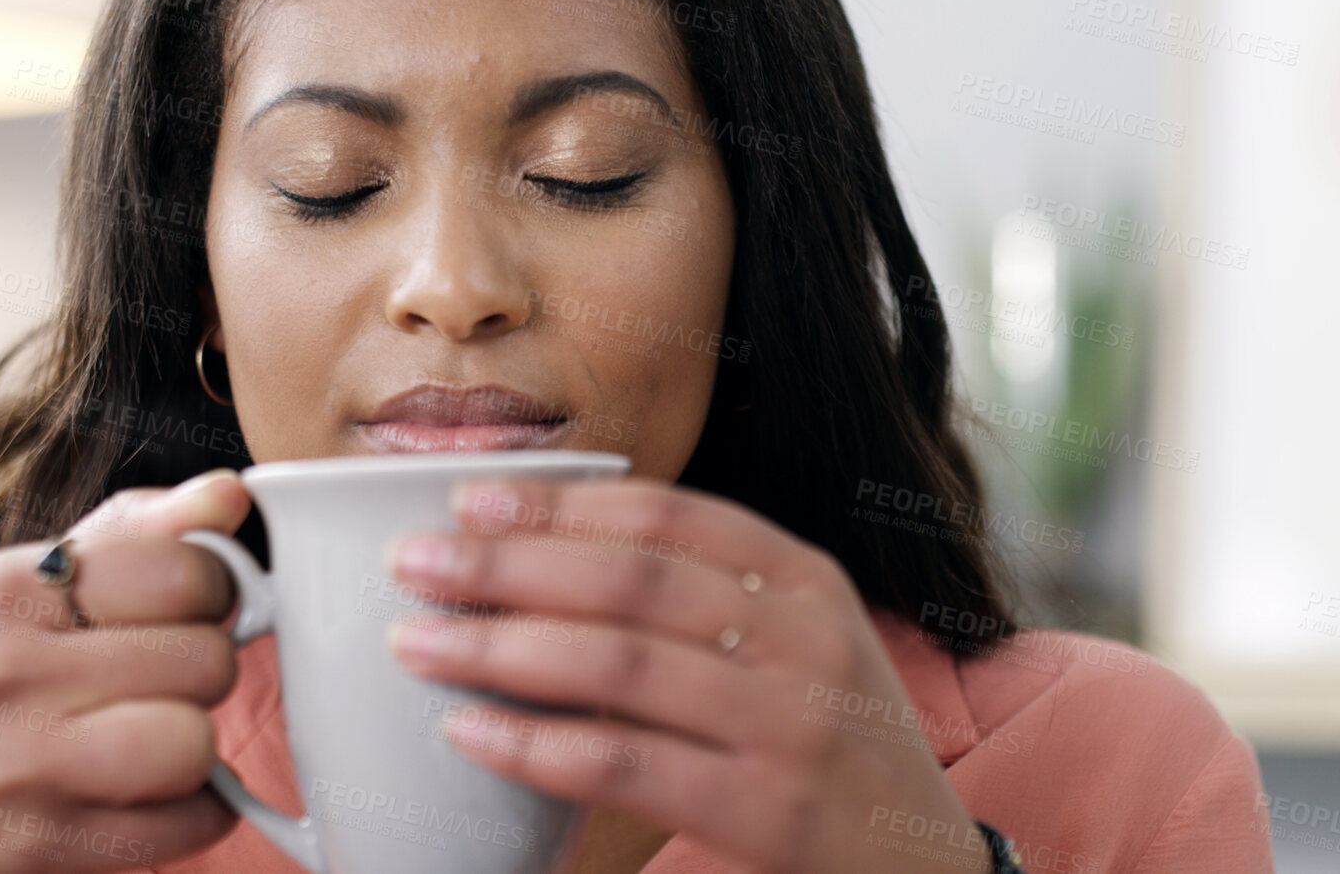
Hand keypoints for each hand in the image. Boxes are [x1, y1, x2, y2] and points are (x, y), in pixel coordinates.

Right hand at [0, 469, 251, 873]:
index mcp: (5, 589)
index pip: (185, 569)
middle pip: (206, 658)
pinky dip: (188, 816)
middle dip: (199, 678)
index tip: (174, 616)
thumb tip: (227, 494)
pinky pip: (193, 821)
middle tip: (146, 690)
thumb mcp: (21, 596)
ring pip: (199, 741)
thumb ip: (132, 535)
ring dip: (194, 753)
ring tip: (144, 746)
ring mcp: (20, 765)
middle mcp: (4, 671)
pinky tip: (134, 801)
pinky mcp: (45, 845)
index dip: (207, 596)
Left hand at [382, 476, 997, 873]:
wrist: (926, 870)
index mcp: (805, 579)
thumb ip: (702, 603)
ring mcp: (794, 724)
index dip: (560, 503)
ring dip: (501, 648)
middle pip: (631, 580)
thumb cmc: (829, 747)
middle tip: (413, 564)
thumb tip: (542, 560)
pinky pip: (629, 765)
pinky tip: (472, 734)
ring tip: (418, 642)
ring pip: (620, 664)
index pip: (668, 515)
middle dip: (508, 565)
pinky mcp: (773, 812)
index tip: (469, 502)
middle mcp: (806, 638)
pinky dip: (538, 746)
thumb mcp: (795, 649)